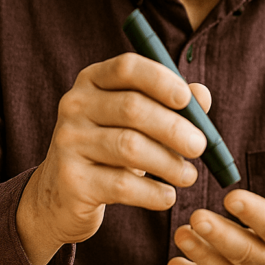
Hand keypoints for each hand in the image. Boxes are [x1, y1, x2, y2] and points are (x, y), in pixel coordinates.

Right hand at [17, 53, 210, 264]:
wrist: (62, 195)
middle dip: (173, 128)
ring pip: (129, 147)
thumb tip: (202, 94)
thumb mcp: (138, 121)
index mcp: (93, 80)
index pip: (127, 67)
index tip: (187, 99)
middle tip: (201, 146)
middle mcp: (75, 105)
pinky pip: (122, 185)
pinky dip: (153, 192)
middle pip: (132, 108)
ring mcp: (68, 142)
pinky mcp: (71, 180)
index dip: (160, 80)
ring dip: (168, 163)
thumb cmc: (110, 149)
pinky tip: (167, 196)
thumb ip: (171, 104)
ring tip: (189, 176)